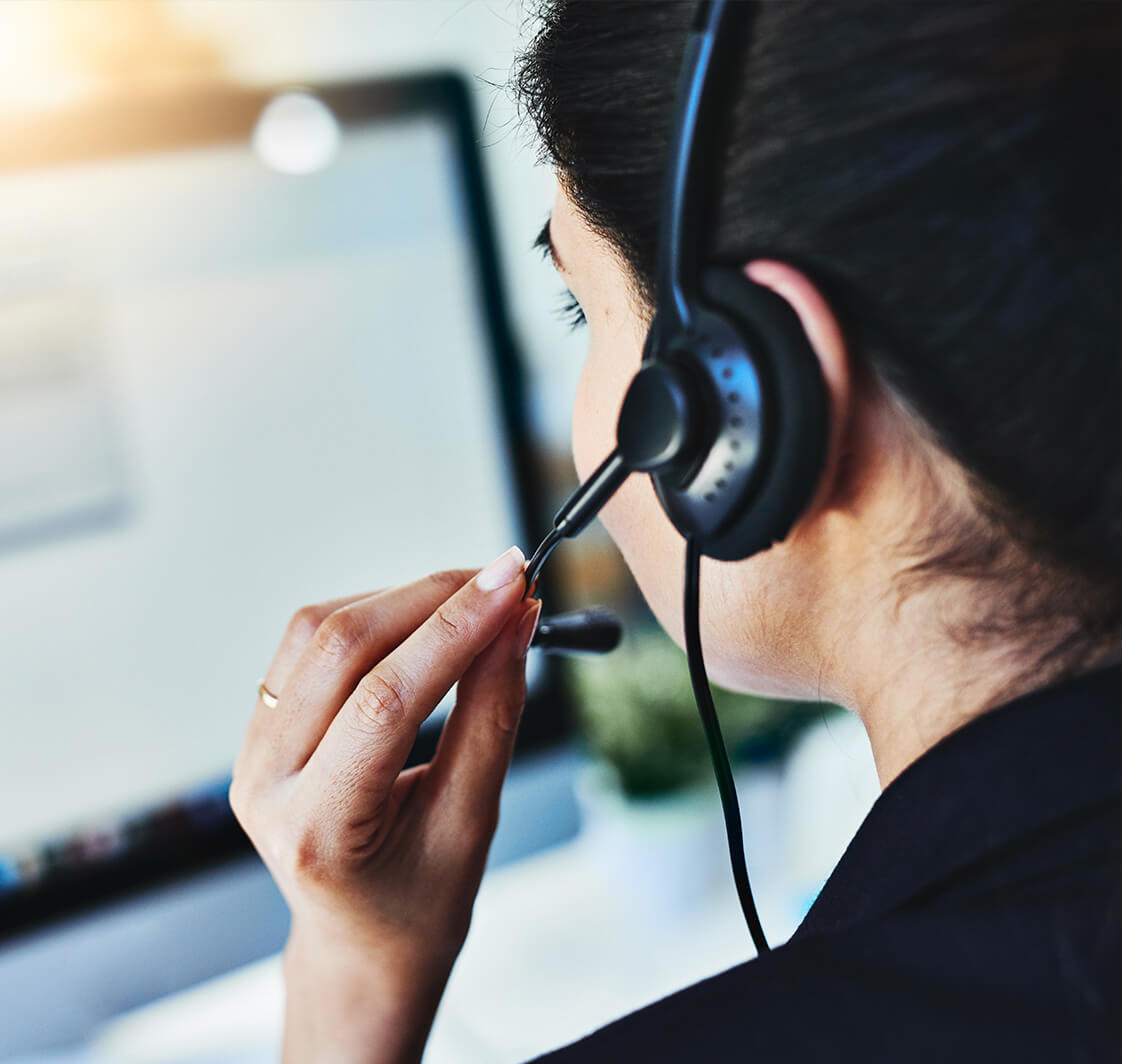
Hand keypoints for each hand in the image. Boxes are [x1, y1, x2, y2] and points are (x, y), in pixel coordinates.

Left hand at [230, 547, 540, 1062]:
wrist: (363, 939)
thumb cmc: (421, 902)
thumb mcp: (472, 821)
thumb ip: (492, 715)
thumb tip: (515, 622)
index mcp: (315, 830)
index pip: (385, 701)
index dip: (456, 630)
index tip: (514, 583)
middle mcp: (265, 783)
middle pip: (343, 648)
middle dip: (433, 599)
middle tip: (506, 580)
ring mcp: (252, 752)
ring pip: (319, 630)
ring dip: (403, 598)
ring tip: (471, 600)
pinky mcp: (260, 726)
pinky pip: (308, 642)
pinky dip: (373, 614)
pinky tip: (421, 620)